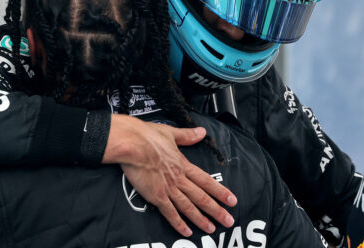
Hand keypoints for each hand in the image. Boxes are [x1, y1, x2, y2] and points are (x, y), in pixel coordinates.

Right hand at [103, 115, 236, 236]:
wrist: (131, 144)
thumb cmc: (147, 136)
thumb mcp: (171, 133)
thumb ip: (187, 135)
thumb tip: (202, 131)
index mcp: (183, 164)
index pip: (206, 181)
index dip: (220, 191)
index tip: (232, 200)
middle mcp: (178, 178)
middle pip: (201, 197)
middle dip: (216, 210)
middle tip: (229, 221)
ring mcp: (168, 188)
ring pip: (188, 207)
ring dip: (201, 219)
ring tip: (211, 229)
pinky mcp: (155, 196)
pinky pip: (169, 213)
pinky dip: (178, 223)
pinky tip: (186, 231)